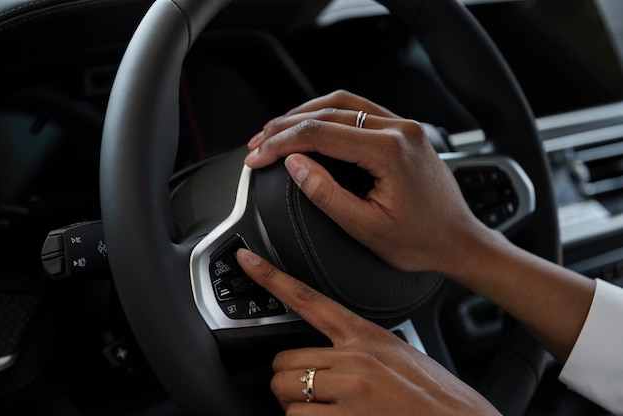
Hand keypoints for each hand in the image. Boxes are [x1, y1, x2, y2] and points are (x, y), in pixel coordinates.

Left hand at [236, 248, 500, 414]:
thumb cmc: (438, 398)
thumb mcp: (401, 356)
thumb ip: (362, 349)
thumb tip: (330, 356)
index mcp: (366, 336)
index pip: (309, 298)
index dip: (272, 277)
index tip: (248, 260)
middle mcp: (354, 359)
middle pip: (283, 361)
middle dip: (289, 381)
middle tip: (311, 394)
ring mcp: (349, 391)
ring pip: (286, 394)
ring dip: (297, 408)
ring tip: (328, 413)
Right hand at [243, 90, 491, 275]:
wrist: (459, 241)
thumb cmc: (421, 240)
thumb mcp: (366, 228)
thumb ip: (326, 193)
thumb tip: (295, 164)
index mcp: (389, 151)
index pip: (319, 133)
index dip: (280, 143)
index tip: (257, 157)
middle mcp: (399, 129)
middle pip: (328, 111)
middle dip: (285, 125)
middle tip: (258, 143)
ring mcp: (404, 127)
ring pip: (343, 103)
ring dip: (305, 114)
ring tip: (276, 131)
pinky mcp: (404, 131)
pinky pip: (359, 111)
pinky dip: (328, 115)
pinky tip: (311, 126)